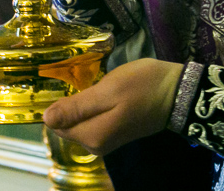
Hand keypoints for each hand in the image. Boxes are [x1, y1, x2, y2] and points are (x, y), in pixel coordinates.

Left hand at [43, 58, 183, 154]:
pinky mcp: (116, 132)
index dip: (57, 102)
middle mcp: (96, 145)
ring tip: (93, 82)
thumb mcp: (108, 91)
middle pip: (68, 124)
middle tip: (82, 78)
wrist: (178, 92)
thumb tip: (45, 118)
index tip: (66, 82)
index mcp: (92, 136)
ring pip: (80, 121)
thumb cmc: (142, 86)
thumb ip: (76, 107)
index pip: (56, 123)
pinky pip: (93, 120)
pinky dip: (93, 106)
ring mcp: (107, 140)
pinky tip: (102, 91)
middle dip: (70, 103)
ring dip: (82, 103)